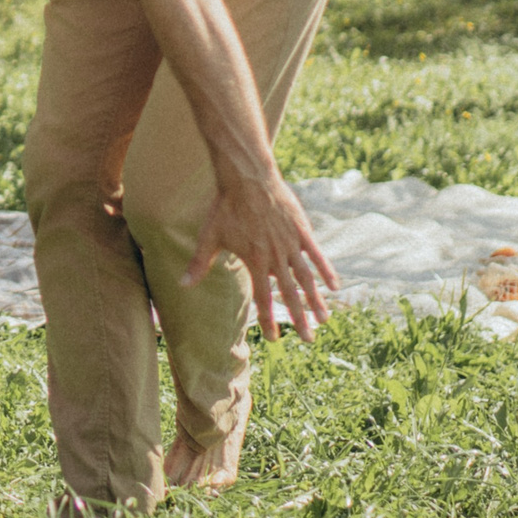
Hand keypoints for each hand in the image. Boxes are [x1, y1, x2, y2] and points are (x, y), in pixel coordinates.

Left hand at [186, 171, 339, 340]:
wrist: (247, 178)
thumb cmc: (225, 207)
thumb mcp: (210, 237)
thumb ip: (199, 263)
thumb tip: (182, 285)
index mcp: (255, 261)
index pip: (263, 299)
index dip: (268, 320)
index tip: (274, 339)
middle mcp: (276, 257)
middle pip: (290, 294)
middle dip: (300, 319)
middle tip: (309, 340)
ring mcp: (291, 244)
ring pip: (307, 278)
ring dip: (316, 300)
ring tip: (324, 319)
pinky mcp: (302, 230)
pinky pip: (317, 255)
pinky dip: (326, 271)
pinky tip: (335, 286)